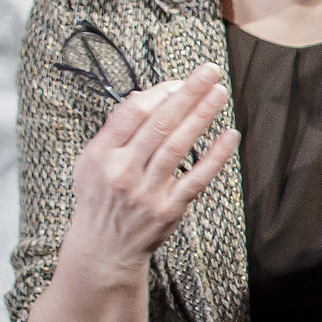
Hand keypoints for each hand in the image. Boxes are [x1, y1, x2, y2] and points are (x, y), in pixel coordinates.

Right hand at [60, 64, 238, 280]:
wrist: (104, 249)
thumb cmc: (101, 198)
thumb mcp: (91, 162)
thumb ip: (117, 131)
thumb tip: (147, 95)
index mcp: (101, 155)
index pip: (131, 113)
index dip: (158, 93)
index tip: (179, 81)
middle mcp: (123, 171)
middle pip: (159, 124)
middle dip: (187, 94)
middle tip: (209, 71)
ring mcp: (147, 191)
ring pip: (178, 146)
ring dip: (202, 116)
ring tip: (220, 93)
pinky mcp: (168, 209)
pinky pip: (196, 178)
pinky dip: (215, 157)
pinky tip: (229, 136)